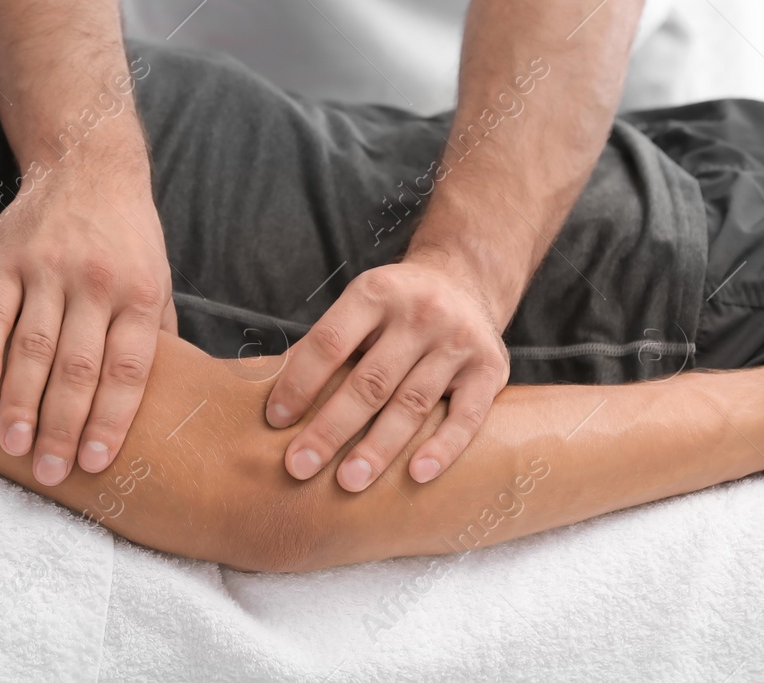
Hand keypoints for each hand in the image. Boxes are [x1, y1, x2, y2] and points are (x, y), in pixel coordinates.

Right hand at [0, 147, 172, 485]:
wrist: (89, 163)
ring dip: (22, 401)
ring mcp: (50, 270)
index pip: (128, 369)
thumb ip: (156, 335)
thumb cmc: (128, 236)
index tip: (95, 462)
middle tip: (49, 473)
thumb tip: (170, 398)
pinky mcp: (9, 258)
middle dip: (64, 426)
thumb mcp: (158, 279)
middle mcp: (97, 284)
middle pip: (78, 367)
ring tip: (14, 446)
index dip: (111, 418)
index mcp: (141, 294)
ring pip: (34, 346)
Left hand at [265, 258, 511, 491]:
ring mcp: (457, 341)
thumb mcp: (361, 304)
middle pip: (369, 380)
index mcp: (376, 293)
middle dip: (330, 427)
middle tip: (299, 466)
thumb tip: (274, 398)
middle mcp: (420, 313)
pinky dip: (443, 448)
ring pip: (413, 403)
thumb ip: (328, 343)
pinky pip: (466, 416)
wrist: (465, 280)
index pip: (330, 342)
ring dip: (378, 447)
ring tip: (348, 482)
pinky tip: (417, 474)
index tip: (275, 421)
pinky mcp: (490, 367)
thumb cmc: (396, 308)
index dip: (300, 383)